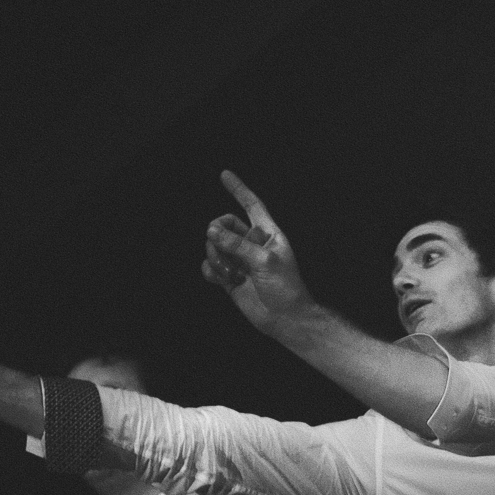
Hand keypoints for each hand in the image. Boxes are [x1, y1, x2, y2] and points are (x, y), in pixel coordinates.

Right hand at [203, 171, 316, 332]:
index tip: (224, 174)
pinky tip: (225, 281)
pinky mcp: (230, 278)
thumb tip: (212, 231)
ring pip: (214, 246)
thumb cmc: (285, 288)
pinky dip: (212, 272)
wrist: (285, 320)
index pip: (252, 205)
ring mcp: (240, 260)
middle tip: (220, 246)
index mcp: (268, 234)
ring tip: (233, 274)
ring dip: (218, 258)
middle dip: (218, 234)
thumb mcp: (264, 262)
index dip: (239, 190)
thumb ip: (237, 244)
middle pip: (224, 225)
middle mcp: (252, 244)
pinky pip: (210, 266)